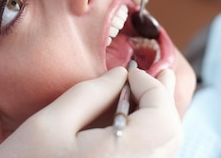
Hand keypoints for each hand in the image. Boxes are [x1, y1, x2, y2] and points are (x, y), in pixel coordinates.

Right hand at [0, 67, 182, 157]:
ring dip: (160, 116)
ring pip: (165, 149)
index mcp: (120, 157)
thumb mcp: (49, 123)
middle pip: (171, 134)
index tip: (131, 71)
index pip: (163, 117)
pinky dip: (149, 135)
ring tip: (150, 90)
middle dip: (163, 98)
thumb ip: (89, 94)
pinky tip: (135, 119)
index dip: (153, 87)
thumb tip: (121, 74)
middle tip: (158, 72)